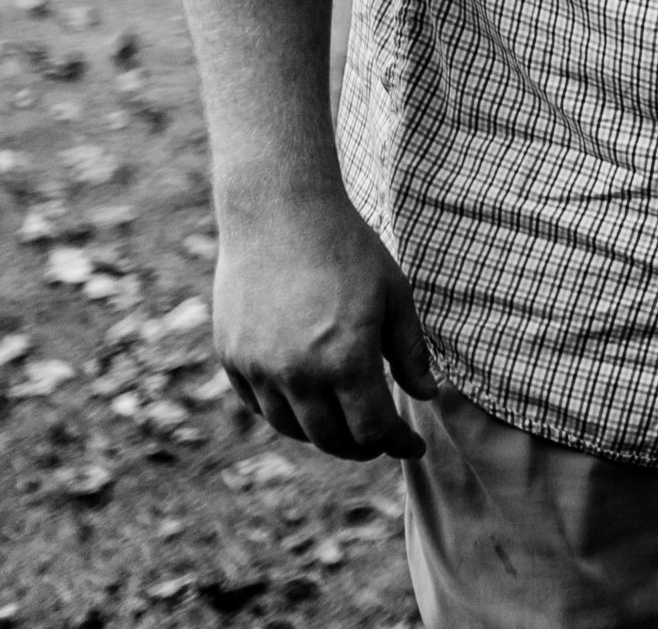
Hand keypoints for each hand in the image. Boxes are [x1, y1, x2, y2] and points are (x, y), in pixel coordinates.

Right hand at [214, 186, 438, 460]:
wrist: (279, 211)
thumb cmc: (346, 248)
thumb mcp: (394, 295)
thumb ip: (410, 352)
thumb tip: (426, 395)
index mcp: (346, 360)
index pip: (373, 430)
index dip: (396, 444)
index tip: (412, 445)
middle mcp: (297, 374)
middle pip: (331, 439)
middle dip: (362, 447)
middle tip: (380, 440)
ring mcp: (258, 368)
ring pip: (292, 428)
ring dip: (323, 433)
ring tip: (346, 423)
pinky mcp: (231, 357)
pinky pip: (260, 405)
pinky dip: (286, 413)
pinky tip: (307, 402)